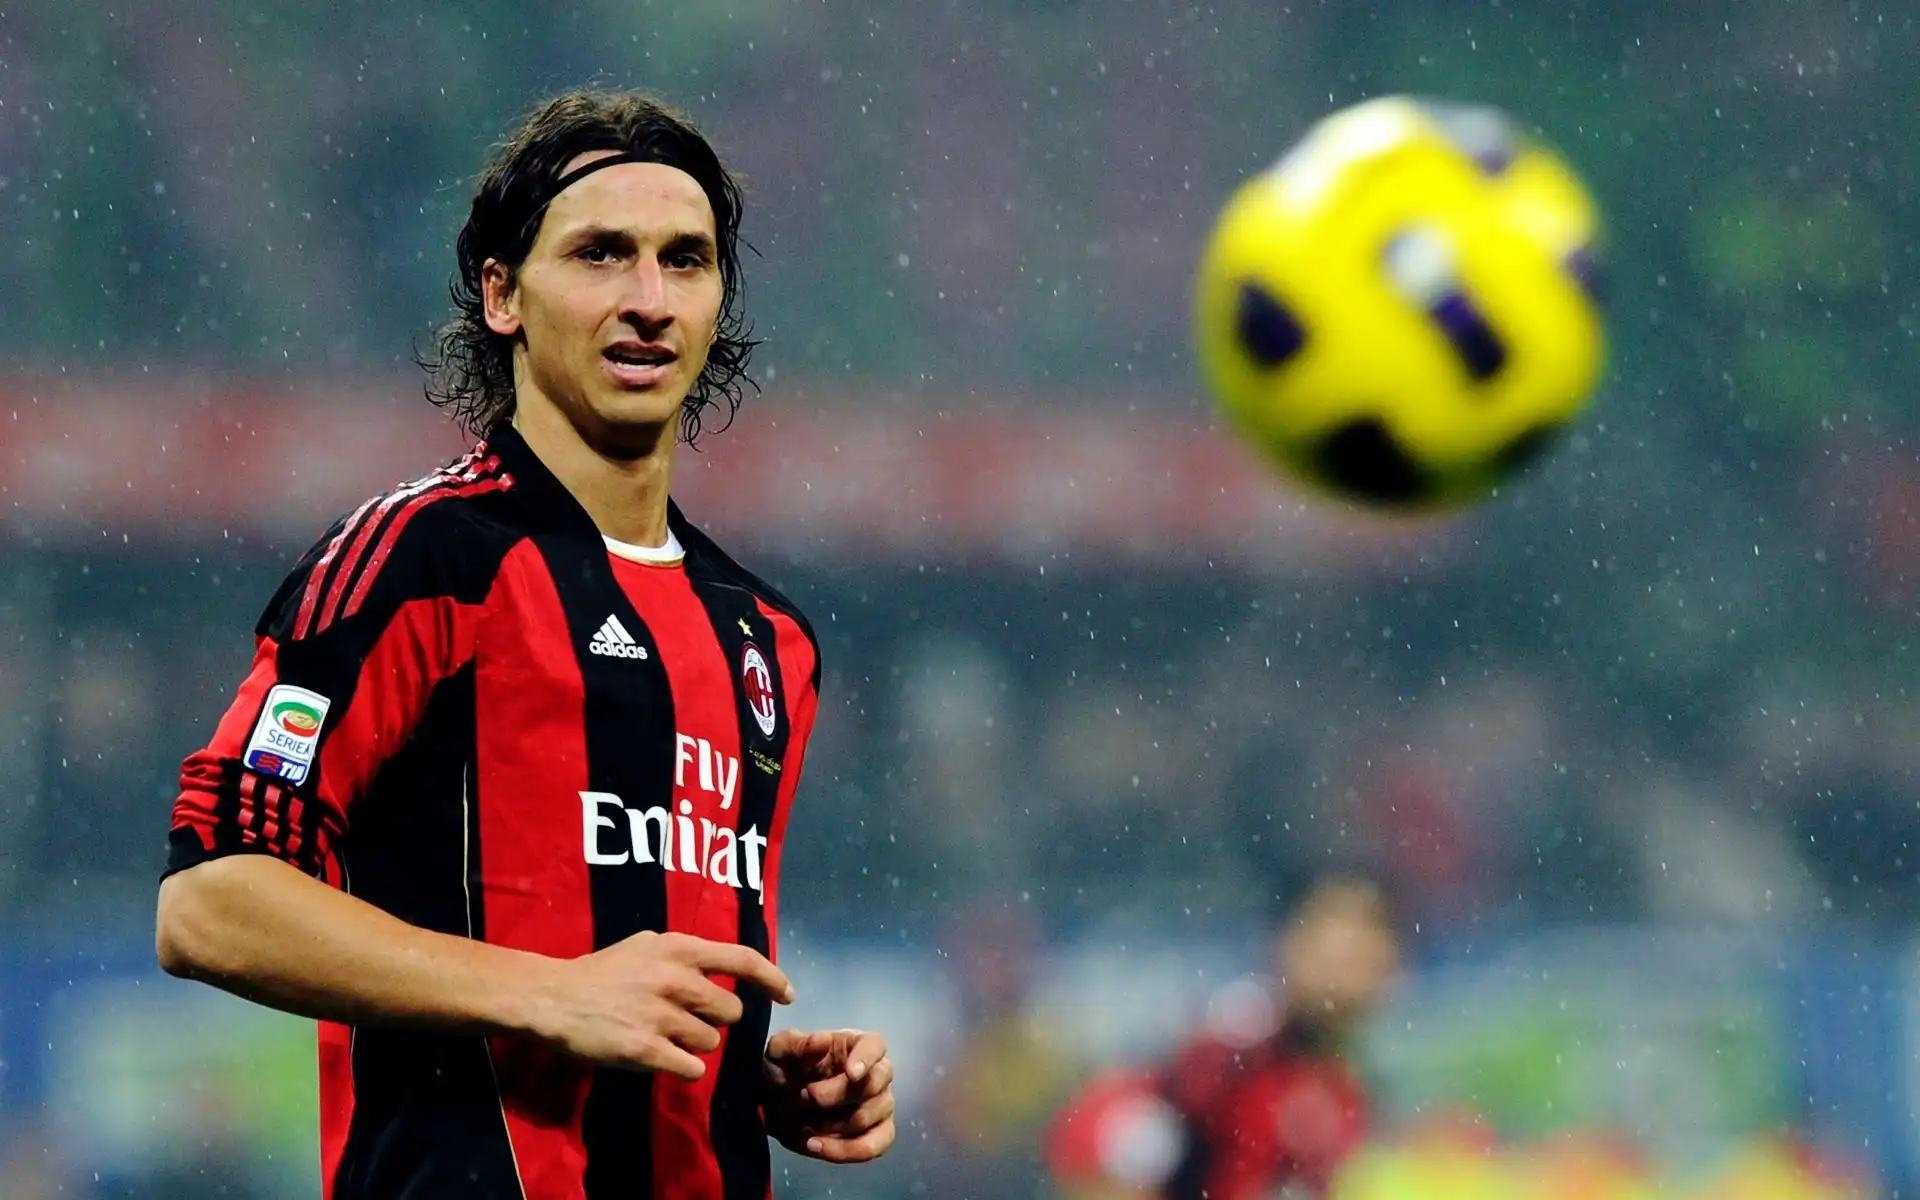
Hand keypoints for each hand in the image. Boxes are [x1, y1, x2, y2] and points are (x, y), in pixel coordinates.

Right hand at [533, 931, 793, 1079]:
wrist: (554, 998)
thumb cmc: (602, 972)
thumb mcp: (646, 946)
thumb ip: (684, 956)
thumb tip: (724, 970)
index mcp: (678, 949)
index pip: (742, 959)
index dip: (771, 977)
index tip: (788, 995)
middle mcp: (675, 979)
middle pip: (730, 1011)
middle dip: (715, 1020)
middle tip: (687, 1019)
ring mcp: (661, 1015)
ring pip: (711, 1042)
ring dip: (695, 1045)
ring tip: (664, 1035)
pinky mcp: (646, 1050)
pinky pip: (692, 1068)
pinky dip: (684, 1068)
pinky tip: (663, 1057)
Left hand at [763, 1027, 895, 1162]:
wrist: (773, 1107)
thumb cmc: (783, 1070)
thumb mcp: (779, 1051)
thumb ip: (797, 1044)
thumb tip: (822, 1040)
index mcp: (854, 1046)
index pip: (875, 1045)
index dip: (867, 1058)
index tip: (851, 1073)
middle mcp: (874, 1073)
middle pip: (875, 1084)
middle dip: (837, 1095)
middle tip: (805, 1095)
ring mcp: (879, 1104)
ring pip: (872, 1116)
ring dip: (836, 1123)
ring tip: (806, 1121)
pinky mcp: (874, 1134)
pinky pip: (874, 1146)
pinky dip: (846, 1151)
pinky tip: (817, 1145)